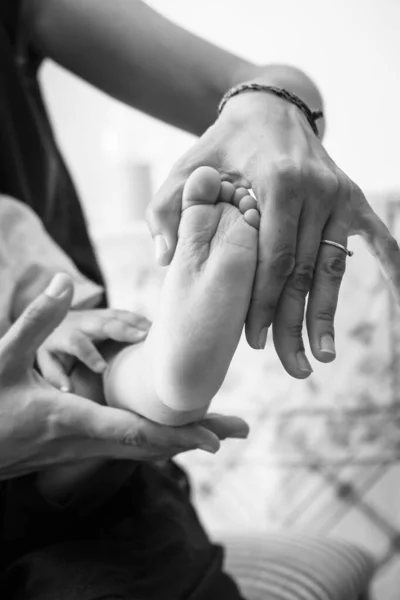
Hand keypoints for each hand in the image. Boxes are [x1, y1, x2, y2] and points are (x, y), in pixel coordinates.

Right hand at [0, 273, 248, 480]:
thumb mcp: (3, 359)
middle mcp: (85, 441)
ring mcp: (83, 451)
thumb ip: (36, 321)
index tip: (214, 438)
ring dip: (182, 441)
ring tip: (217, 432)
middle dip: (197, 437)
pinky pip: (128, 449)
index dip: (177, 435)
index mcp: (71, 419)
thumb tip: (62, 281)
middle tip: (238, 430)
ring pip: (143, 451)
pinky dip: (158, 442)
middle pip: (152, 445)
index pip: (135, 431)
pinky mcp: (79, 450)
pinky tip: (172, 437)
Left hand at [146, 92, 399, 377]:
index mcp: (275, 183)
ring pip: (332, 268)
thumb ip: (168, 210)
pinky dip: (393, 268)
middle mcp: (314, 190)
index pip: (272, 258)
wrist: (269, 108)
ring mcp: (337, 195)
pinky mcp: (352, 197)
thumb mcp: (188, 168)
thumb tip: (164, 260)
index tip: (254, 340)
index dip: (264, 304)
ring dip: (328, 315)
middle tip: (290, 366)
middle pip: (303, 272)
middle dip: (294, 324)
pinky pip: (380, 238)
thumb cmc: (222, 147)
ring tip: (323, 356)